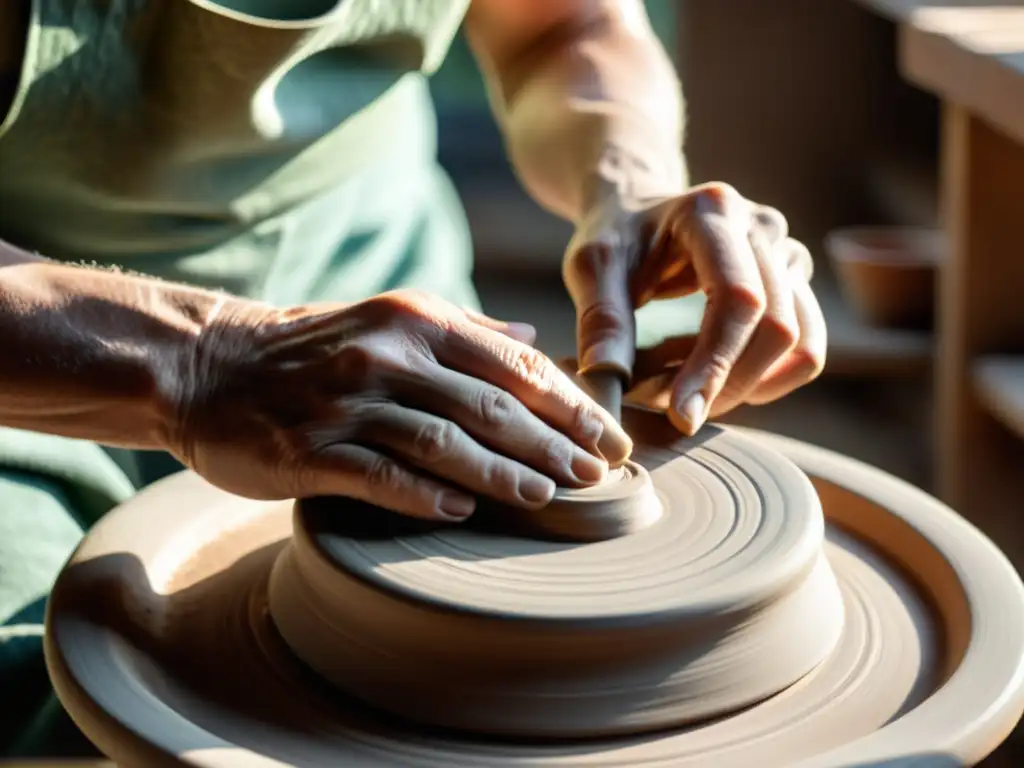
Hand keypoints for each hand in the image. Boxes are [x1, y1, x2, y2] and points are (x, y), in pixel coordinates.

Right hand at [166, 290, 631, 520]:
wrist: (208, 365)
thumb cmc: (314, 346)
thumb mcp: (390, 317)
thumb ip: (466, 328)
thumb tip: (536, 337)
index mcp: (416, 320)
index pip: (512, 364)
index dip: (568, 403)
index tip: (610, 437)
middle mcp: (387, 355)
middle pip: (488, 404)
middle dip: (552, 442)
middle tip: (597, 475)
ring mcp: (346, 401)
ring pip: (440, 440)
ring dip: (499, 472)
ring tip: (547, 495)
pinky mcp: (307, 448)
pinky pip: (377, 474)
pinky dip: (422, 494)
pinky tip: (462, 512)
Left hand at [563, 182, 825, 435]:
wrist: (640, 210)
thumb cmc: (615, 236)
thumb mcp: (592, 267)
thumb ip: (602, 320)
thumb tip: (610, 381)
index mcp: (713, 212)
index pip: (738, 299)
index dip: (715, 364)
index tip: (682, 416)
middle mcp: (764, 227)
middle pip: (775, 329)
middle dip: (723, 385)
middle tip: (662, 407)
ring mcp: (787, 254)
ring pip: (799, 347)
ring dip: (744, 387)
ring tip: (681, 390)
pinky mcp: (796, 283)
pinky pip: (803, 352)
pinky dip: (761, 380)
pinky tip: (710, 377)